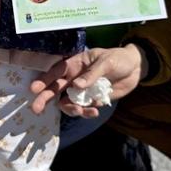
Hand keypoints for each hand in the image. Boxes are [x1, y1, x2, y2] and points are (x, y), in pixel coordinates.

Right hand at [30, 44, 145, 115]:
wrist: (135, 68)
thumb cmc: (118, 58)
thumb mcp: (106, 62)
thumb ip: (91, 74)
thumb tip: (76, 86)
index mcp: (75, 64)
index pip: (56, 72)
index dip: (44, 80)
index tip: (34, 89)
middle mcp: (74, 78)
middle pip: (55, 89)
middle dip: (45, 99)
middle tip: (36, 109)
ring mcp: (82, 91)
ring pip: (68, 102)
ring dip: (71, 109)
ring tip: (81, 111)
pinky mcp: (92, 100)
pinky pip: (83, 109)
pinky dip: (86, 112)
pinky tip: (95, 111)